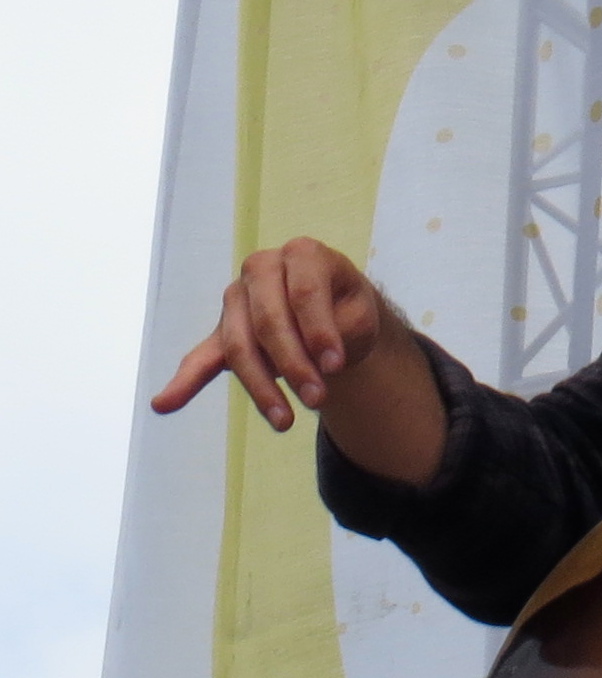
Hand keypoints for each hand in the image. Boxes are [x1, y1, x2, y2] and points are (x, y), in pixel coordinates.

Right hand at [152, 237, 388, 432]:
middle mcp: (263, 269)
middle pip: (268, 321)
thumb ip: (339, 331)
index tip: (336, 367)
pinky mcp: (224, 331)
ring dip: (261, 388)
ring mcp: (238, 300)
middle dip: (293, 364)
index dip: (319, 331)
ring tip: (285, 422)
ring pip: (241, 347)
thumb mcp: (360, 315)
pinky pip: (202, 358)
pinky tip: (164, 403)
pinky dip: (185, 382)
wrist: (338, 313)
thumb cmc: (349, 310)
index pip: (304, 293)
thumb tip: (323, 364)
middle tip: (317, 399)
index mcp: (302, 254)